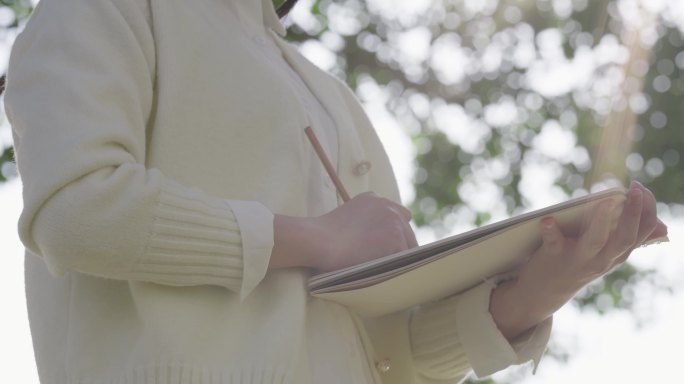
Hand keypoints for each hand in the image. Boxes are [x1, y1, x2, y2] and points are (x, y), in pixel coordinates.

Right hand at [313, 192, 417, 271]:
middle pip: (407, 232)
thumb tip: (378, 241)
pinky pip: (403, 259)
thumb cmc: (324, 237)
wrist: (317, 240)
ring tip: (381, 269)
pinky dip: (394, 267)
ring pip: (407, 247)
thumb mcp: (348, 217)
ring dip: (396, 258)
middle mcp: (387, 206)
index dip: (396, 234)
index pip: (399, 216)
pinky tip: (380, 271)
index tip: (389, 247)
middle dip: (399, 247)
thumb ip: (367, 221)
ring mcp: (393, 220)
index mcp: (375, 199)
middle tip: (387, 264)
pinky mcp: (395, 237)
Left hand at [490, 181, 667, 339]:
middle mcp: (602, 260)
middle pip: (625, 238)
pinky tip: (548, 219)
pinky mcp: (553, 256)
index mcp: (616, 255)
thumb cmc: (578, 265)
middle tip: (635, 189)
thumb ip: (629, 238)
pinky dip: (550, 231)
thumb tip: (663, 227)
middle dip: (633, 214)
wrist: (544, 293)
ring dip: (600, 221)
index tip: (644, 190)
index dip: (647, 211)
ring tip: (606, 201)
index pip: (642, 233)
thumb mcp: (607, 256)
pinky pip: (553, 243)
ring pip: (594, 241)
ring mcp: (578, 259)